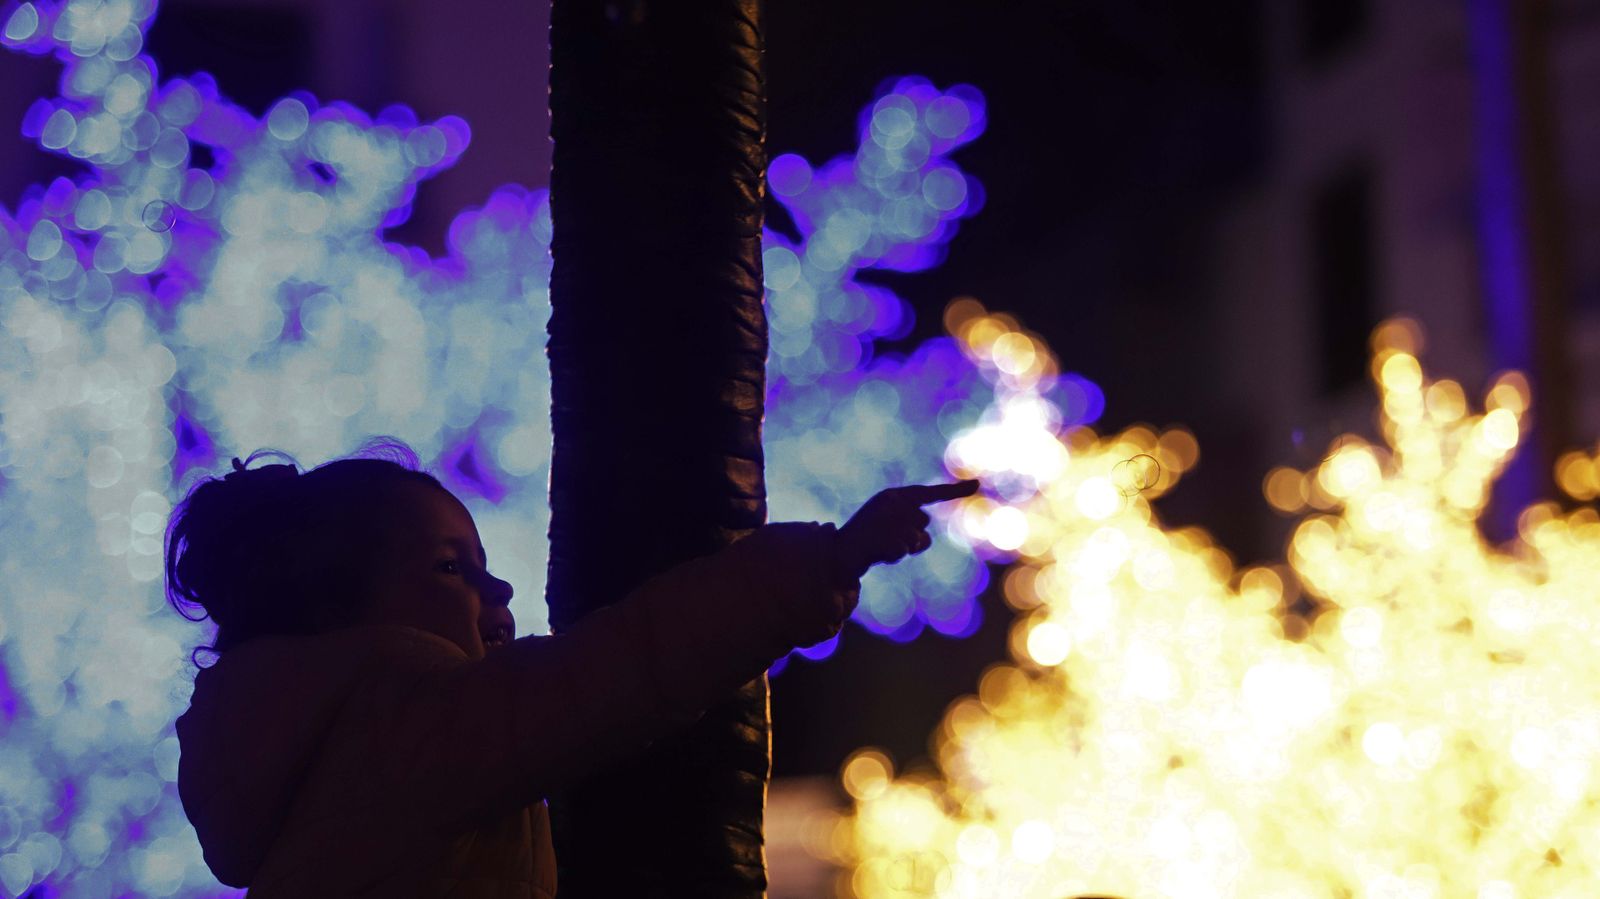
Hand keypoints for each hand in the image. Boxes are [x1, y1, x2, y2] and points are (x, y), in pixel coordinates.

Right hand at [835, 479, 980, 580]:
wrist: (837, 553)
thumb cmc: (865, 540)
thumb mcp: (888, 527)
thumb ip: (909, 526)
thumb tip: (922, 538)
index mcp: (892, 496)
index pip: (929, 492)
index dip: (955, 490)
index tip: (978, 485)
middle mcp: (892, 502)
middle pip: (923, 522)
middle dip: (913, 535)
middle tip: (889, 539)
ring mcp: (888, 519)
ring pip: (917, 539)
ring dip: (905, 547)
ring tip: (882, 546)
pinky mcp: (884, 535)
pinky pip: (904, 550)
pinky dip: (894, 555)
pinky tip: (878, 552)